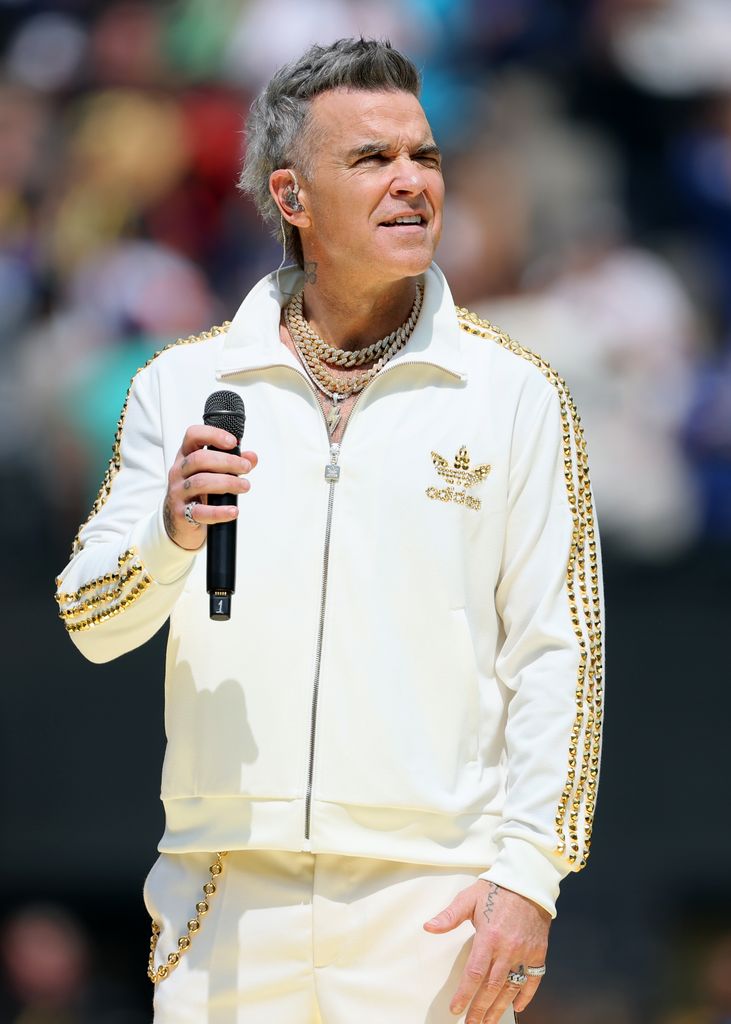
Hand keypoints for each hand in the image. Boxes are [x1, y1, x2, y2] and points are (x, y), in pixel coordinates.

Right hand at [163, 425, 257, 550]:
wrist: (179, 522)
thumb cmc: (197, 493)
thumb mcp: (212, 474)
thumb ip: (234, 463)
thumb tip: (251, 458)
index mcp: (186, 457)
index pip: (192, 436)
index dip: (212, 435)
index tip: (233, 442)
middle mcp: (179, 472)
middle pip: (199, 459)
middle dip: (227, 462)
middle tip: (246, 468)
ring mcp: (178, 492)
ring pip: (201, 482)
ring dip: (227, 483)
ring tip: (244, 486)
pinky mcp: (182, 514)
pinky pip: (201, 511)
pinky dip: (219, 512)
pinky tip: (233, 511)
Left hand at [424, 879, 549, 1022]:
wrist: (529, 882)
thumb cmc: (497, 889)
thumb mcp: (470, 898)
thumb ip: (450, 916)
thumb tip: (429, 927)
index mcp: (489, 937)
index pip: (474, 974)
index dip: (465, 994)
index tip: (456, 1009)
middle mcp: (508, 949)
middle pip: (492, 987)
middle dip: (480, 1009)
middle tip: (471, 1023)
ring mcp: (525, 953)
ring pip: (511, 988)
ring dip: (499, 1008)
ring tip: (489, 1022)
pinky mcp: (539, 953)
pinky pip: (533, 980)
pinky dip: (525, 996)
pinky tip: (516, 1006)